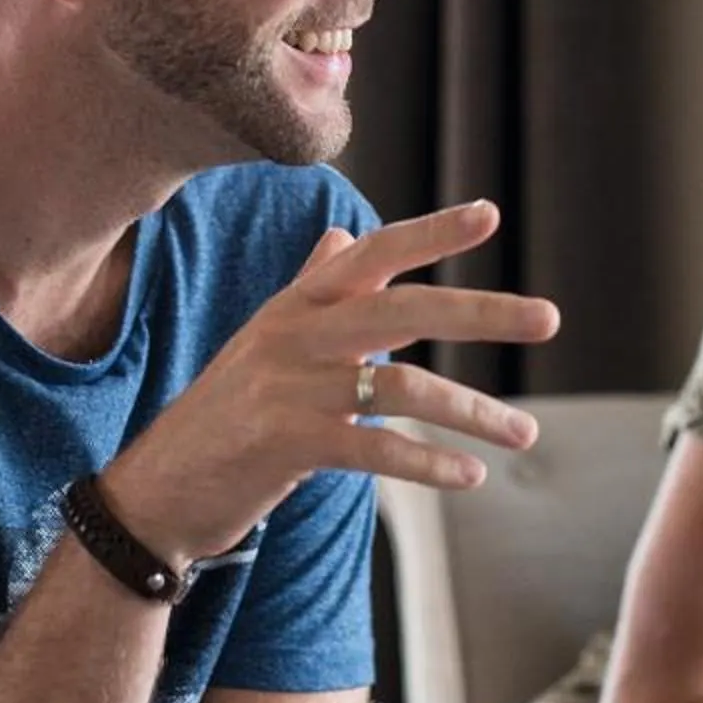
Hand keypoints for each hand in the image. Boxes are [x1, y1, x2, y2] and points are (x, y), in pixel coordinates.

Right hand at [99, 200, 556, 559]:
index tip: (490, 213)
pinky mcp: (284, 445)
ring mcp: (287, 388)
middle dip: (480, 311)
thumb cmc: (224, 415)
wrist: (155, 490)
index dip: (431, 232)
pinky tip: (469, 476)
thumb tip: (345, 234)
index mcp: (297, 305)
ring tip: (525, 434)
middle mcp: (294, 334)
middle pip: (401, 309)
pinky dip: (428, 463)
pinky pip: (374, 449)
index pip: (372, 254)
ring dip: (473, 411)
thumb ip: (311, 287)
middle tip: (548, 316)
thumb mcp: (265, 340)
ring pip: (399, 386)